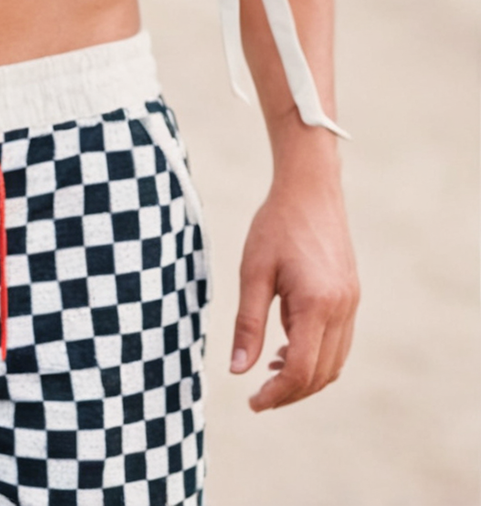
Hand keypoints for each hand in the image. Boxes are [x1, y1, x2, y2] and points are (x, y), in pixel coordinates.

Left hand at [230, 164, 358, 410]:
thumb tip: (238, 370)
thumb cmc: (276, 225)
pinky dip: (317, 356)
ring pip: (334, 362)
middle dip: (290, 392)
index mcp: (317, 304)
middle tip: (258, 395)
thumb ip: (247, 324)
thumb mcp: (253, 272)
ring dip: (305, 377)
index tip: (252, 402)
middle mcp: (342, 309)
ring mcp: (351, 303)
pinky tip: (288, 345)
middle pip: (321, 374)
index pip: (301, 370)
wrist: (310, 188)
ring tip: (271, 369)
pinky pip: (339, 342)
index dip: (277, 394)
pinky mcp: (351, 296)